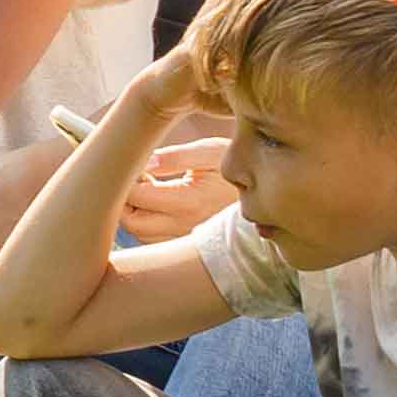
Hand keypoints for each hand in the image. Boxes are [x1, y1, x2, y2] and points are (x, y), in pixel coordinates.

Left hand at [116, 129, 241, 241]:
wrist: (274, 192)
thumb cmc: (244, 167)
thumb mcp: (211, 152)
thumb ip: (174, 157)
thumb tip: (143, 160)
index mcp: (187, 202)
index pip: (135, 197)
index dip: (125, 179)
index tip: (131, 164)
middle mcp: (185, 227)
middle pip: (132, 224)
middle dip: (123, 202)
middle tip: (133, 179)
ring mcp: (188, 239)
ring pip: (142, 236)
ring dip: (135, 214)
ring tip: (148, 189)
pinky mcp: (193, 244)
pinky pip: (158, 241)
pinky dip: (149, 224)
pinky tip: (160, 203)